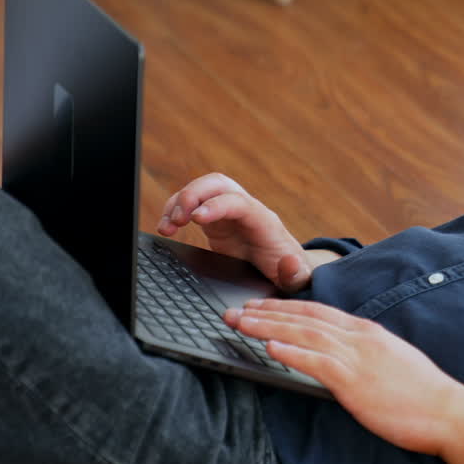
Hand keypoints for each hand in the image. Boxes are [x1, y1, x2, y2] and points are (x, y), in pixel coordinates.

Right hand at [158, 173, 311, 291]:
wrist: (285, 268)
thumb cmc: (290, 272)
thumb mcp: (298, 278)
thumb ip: (295, 274)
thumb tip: (291, 263)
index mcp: (265, 222)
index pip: (240, 202)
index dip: (217, 205)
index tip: (196, 218)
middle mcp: (246, 210)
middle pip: (219, 184)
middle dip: (194, 195)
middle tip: (177, 219)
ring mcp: (229, 213)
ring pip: (202, 190)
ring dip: (180, 202)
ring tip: (167, 226)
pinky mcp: (216, 221)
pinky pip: (192, 206)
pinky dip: (175, 211)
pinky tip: (166, 228)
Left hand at [226, 299, 463, 463]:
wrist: (448, 411)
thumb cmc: (422, 393)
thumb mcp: (390, 362)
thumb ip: (364, 355)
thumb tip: (341, 358)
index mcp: (366, 331)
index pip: (317, 311)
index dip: (285, 306)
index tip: (260, 305)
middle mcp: (359, 337)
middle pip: (304, 317)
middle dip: (266, 312)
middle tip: (235, 310)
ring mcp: (357, 357)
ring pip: (304, 334)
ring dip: (268, 327)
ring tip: (240, 323)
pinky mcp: (355, 381)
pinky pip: (317, 362)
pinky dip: (291, 352)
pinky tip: (269, 347)